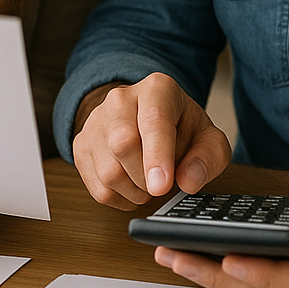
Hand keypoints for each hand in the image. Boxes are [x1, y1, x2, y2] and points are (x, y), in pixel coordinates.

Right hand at [72, 72, 231, 210]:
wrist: (145, 118)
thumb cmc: (179, 127)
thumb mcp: (207, 138)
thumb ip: (208, 157)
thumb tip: (189, 180)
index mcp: (156, 89)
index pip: (153, 120)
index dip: (157, 156)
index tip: (161, 185)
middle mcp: (121, 99)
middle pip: (123, 144)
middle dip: (146, 178)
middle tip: (162, 185)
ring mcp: (96, 121)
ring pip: (108, 171)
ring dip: (135, 191)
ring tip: (148, 182)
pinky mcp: (81, 144)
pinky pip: (97, 187)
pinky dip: (120, 198)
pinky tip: (132, 185)